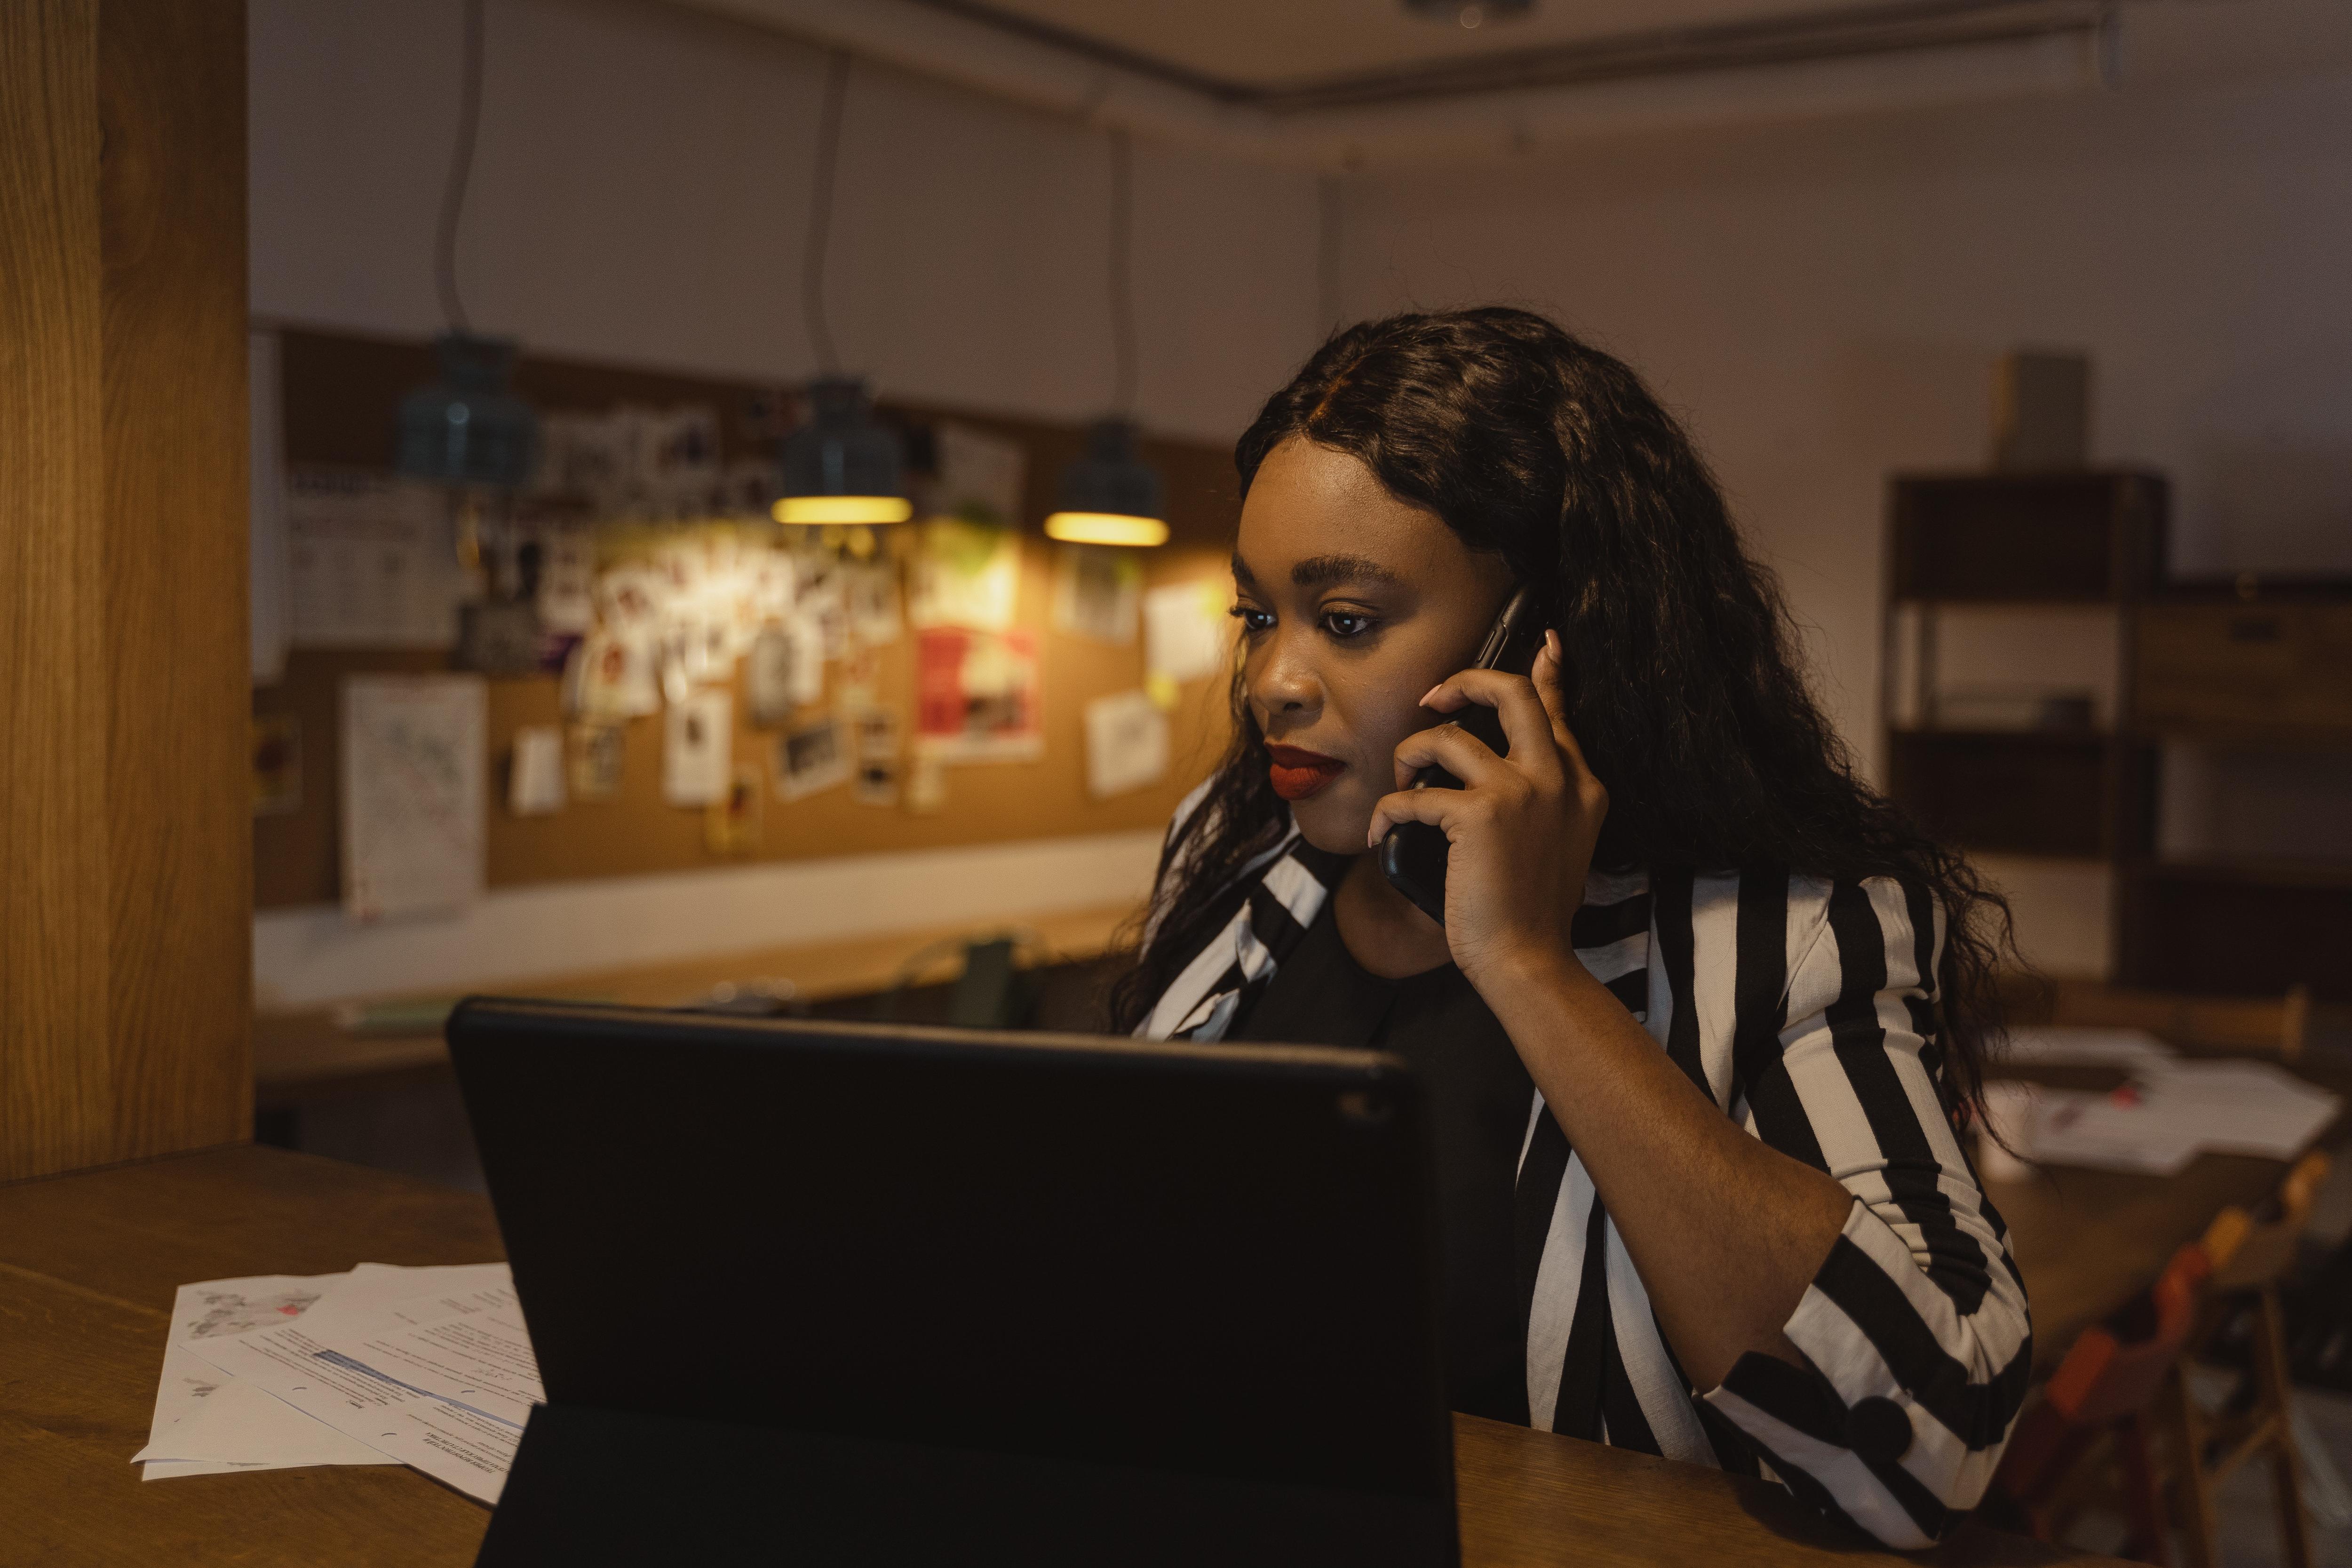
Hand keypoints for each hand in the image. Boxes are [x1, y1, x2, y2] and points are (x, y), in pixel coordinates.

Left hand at [1364, 630, 1607, 990]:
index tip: (1546, 644)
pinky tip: (1383, 834)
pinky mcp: (1479, 814)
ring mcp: (1521, 792)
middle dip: (1465, 683)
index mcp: (1580, 786)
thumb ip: (1542, 799)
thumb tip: (1505, 768)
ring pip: (1447, 739)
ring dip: (1410, 758)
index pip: (1558, 711)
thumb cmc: (1530, 912)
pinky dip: (1387, 811)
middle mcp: (1557, 779)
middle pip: (1511, 693)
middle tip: (1436, 700)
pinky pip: (1414, 793)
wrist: (1528, 961)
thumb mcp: (1556, 844)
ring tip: (1402, 787)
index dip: (1546, 673)